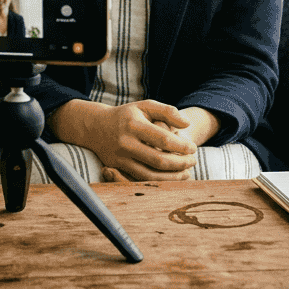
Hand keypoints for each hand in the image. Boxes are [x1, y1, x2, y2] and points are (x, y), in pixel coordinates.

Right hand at [48, 99, 196, 180]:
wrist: (95, 126)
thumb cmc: (127, 115)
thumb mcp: (145, 106)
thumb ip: (167, 111)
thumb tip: (187, 123)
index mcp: (134, 124)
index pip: (164, 139)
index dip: (182, 146)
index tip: (193, 147)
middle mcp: (125, 142)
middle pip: (159, 160)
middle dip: (180, 163)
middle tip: (193, 161)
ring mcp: (120, 158)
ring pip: (150, 175)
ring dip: (172, 177)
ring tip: (186, 172)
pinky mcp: (117, 168)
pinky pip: (140, 180)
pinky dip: (158, 182)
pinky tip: (171, 178)